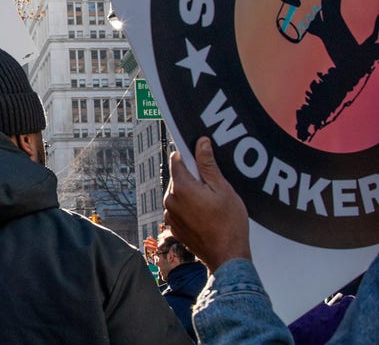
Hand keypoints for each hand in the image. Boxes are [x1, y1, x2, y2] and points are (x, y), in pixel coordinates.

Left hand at [163, 136, 251, 272]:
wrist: (226, 255)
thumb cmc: (229, 224)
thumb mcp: (223, 188)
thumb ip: (208, 164)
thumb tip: (201, 143)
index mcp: (181, 187)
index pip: (177, 159)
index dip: (190, 155)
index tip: (202, 157)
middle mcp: (170, 200)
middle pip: (178, 176)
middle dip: (194, 176)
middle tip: (214, 184)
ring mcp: (170, 214)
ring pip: (178, 192)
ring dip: (191, 192)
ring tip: (212, 202)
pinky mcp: (174, 225)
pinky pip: (179, 207)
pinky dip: (189, 206)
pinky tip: (206, 213)